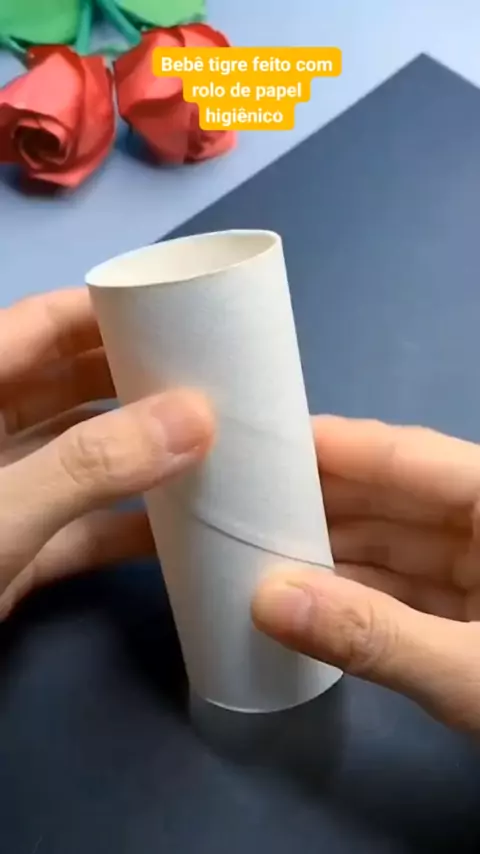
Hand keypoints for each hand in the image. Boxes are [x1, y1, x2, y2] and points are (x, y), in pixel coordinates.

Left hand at [0, 288, 212, 616]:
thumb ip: (91, 464)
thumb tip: (196, 417)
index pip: (39, 325)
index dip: (105, 310)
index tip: (181, 311)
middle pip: (69, 389)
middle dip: (139, 384)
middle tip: (216, 383)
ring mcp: (0, 499)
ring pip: (83, 462)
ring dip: (142, 460)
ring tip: (218, 448)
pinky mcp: (13, 555)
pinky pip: (81, 530)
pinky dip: (127, 532)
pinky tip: (185, 533)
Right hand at [253, 416, 479, 731]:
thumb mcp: (476, 672)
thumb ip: (375, 636)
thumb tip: (267, 600)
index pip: (406, 456)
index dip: (333, 445)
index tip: (260, 443)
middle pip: (393, 496)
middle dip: (320, 499)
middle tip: (238, 501)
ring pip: (394, 544)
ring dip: (332, 548)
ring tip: (255, 547)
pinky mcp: (477, 612)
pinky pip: (405, 588)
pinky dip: (357, 592)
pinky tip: (305, 596)